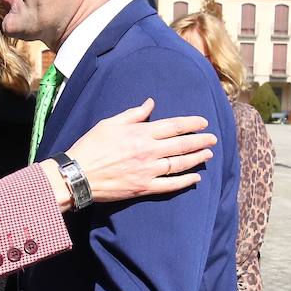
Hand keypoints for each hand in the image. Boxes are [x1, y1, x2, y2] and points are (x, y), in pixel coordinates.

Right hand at [66, 98, 216, 201]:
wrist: (78, 174)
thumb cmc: (90, 147)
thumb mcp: (109, 124)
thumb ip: (132, 114)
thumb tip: (150, 104)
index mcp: (141, 133)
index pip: (174, 126)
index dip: (192, 123)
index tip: (203, 122)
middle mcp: (149, 151)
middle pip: (182, 144)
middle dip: (200, 141)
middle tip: (212, 139)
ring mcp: (148, 171)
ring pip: (180, 164)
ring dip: (196, 159)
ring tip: (207, 155)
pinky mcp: (143, 187)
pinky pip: (170, 185)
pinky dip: (184, 182)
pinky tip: (195, 179)